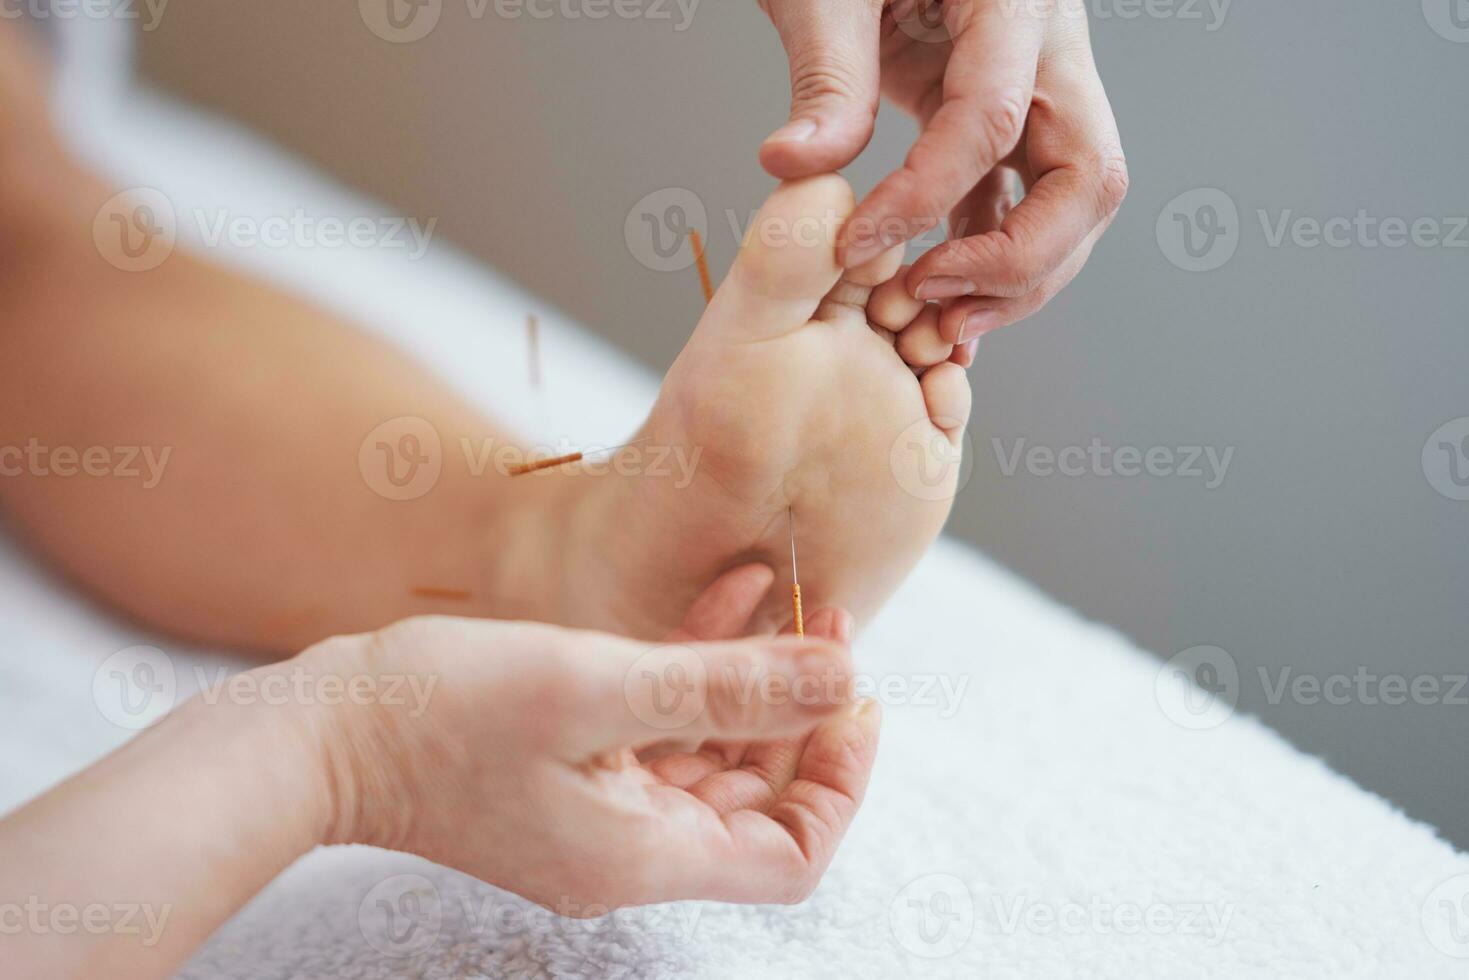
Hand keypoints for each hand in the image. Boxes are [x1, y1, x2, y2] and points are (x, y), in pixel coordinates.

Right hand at [308, 564, 880, 909]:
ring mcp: (596, 809)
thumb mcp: (597, 688)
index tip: (855, 697)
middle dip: (802, 710)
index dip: (839, 780)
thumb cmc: (440, 713)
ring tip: (793, 596)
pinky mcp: (567, 767)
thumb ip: (725, 686)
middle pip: (758, 796)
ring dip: (754, 677)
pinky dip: (695, 665)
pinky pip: (657, 723)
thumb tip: (841, 678)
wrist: (317, 732)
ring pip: (711, 749)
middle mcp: (629, 846)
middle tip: (833, 626)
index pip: (792, 852)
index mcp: (644, 854)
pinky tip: (729, 592)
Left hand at [758, 0, 1127, 341]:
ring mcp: (1040, 85)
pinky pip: (1021, 197)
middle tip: (937, 306)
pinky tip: (936, 293)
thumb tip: (795, 166)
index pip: (990, 117)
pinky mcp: (1009, 114)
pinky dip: (986, 251)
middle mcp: (1050, 46)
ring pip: (1071, 202)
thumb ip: (825, 75)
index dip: (923, 197)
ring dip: (1014, 273)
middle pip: (1086, 176)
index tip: (854, 246)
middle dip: (1020, 258)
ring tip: (937, 321)